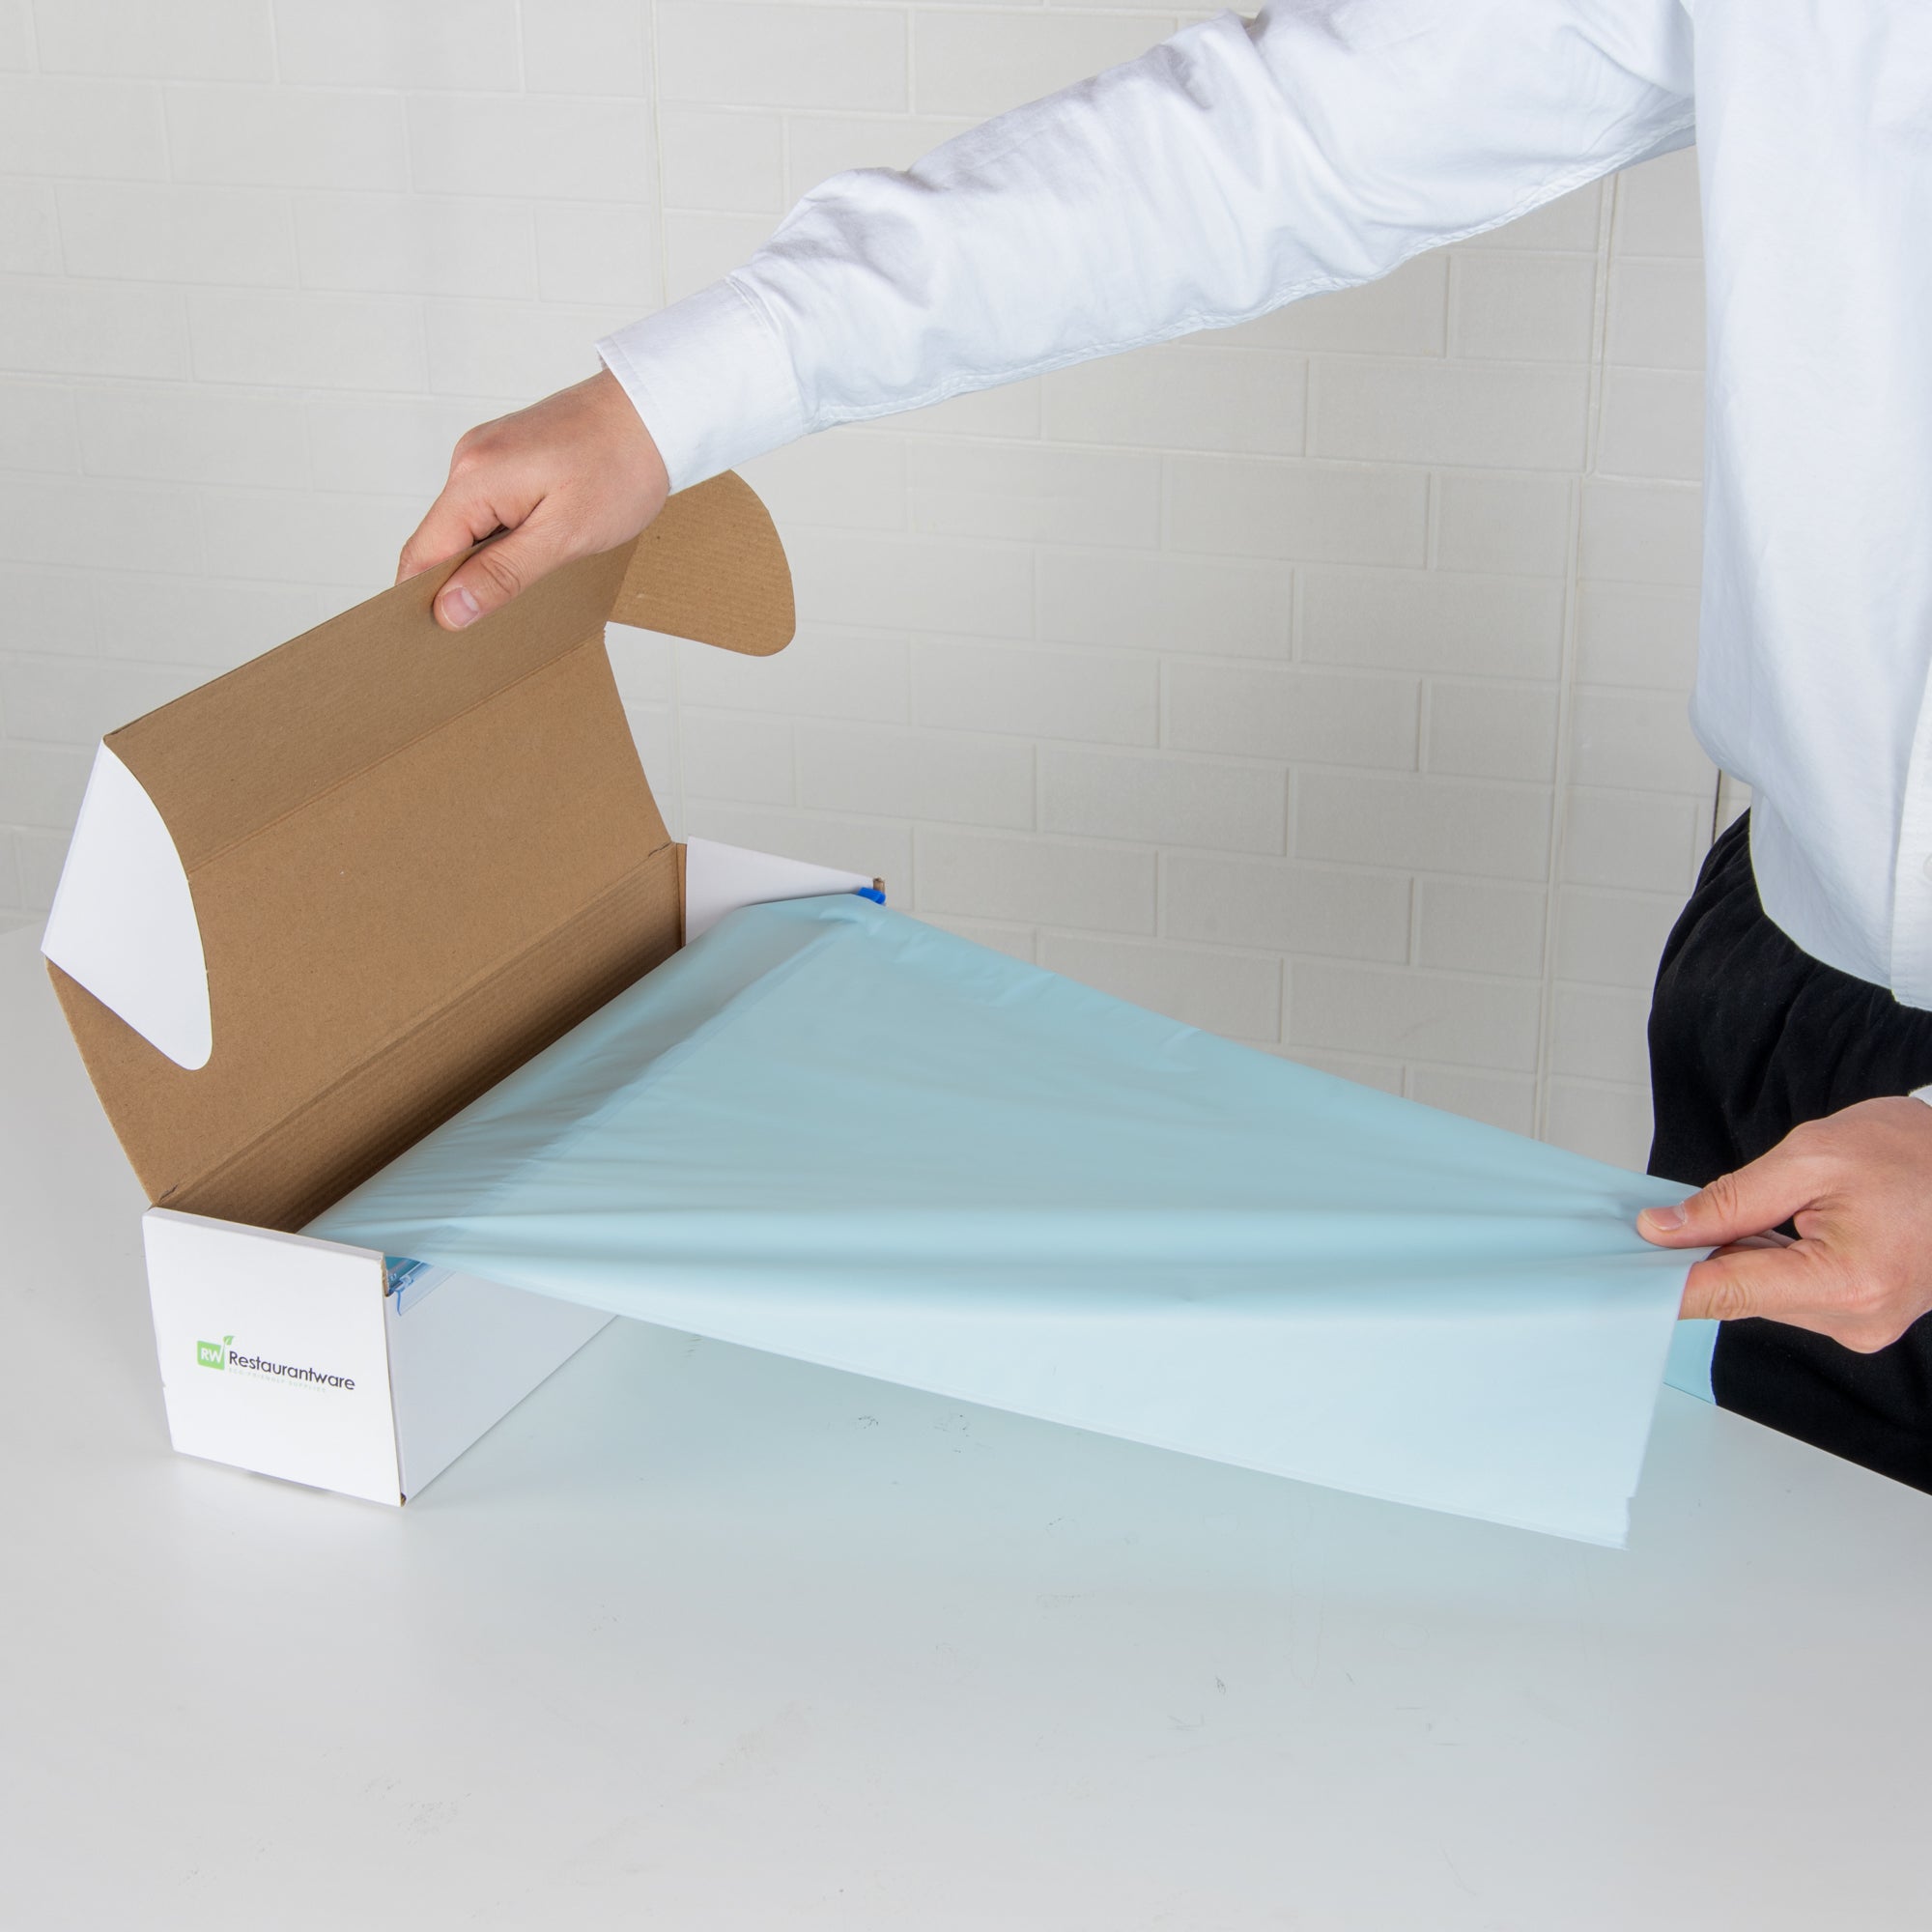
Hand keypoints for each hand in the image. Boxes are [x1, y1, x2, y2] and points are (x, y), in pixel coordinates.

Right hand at [396, 368, 669, 629]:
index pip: (422, 555)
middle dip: (456, 586)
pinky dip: (501, 537)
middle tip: (487, 630)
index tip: (437, 642)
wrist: (657, 410)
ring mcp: (488, 454)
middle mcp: (470, 460)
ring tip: (519, 593)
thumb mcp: (565, 535)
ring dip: (483, 562)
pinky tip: (532, 554)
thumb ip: (503, 575)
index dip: (423, 601)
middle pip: (440, 541)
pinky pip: (489, 507)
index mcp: (474, 479)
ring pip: (467, 526)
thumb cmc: (621, 468)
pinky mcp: (509, 455)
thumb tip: (448, 610)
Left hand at [1638, 1096, 1931, 1351]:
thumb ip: (1731, 1199)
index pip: (1727, 1293)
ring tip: (1782, 1206)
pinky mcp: (1862, 1317)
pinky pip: (1791, 1293)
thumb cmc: (1914, 1153)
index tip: (1618, 1272)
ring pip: (1763, 1295)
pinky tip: (1788, 1227)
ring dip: (1747, 1254)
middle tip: (1693, 1209)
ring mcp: (1862, 1325)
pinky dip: (1774, 1261)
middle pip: (1741, 1295)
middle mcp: (1855, 1320)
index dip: (1665, 1280)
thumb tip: (1663, 1229)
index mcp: (1845, 1282)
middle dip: (1712, 1251)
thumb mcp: (1811, 1157)